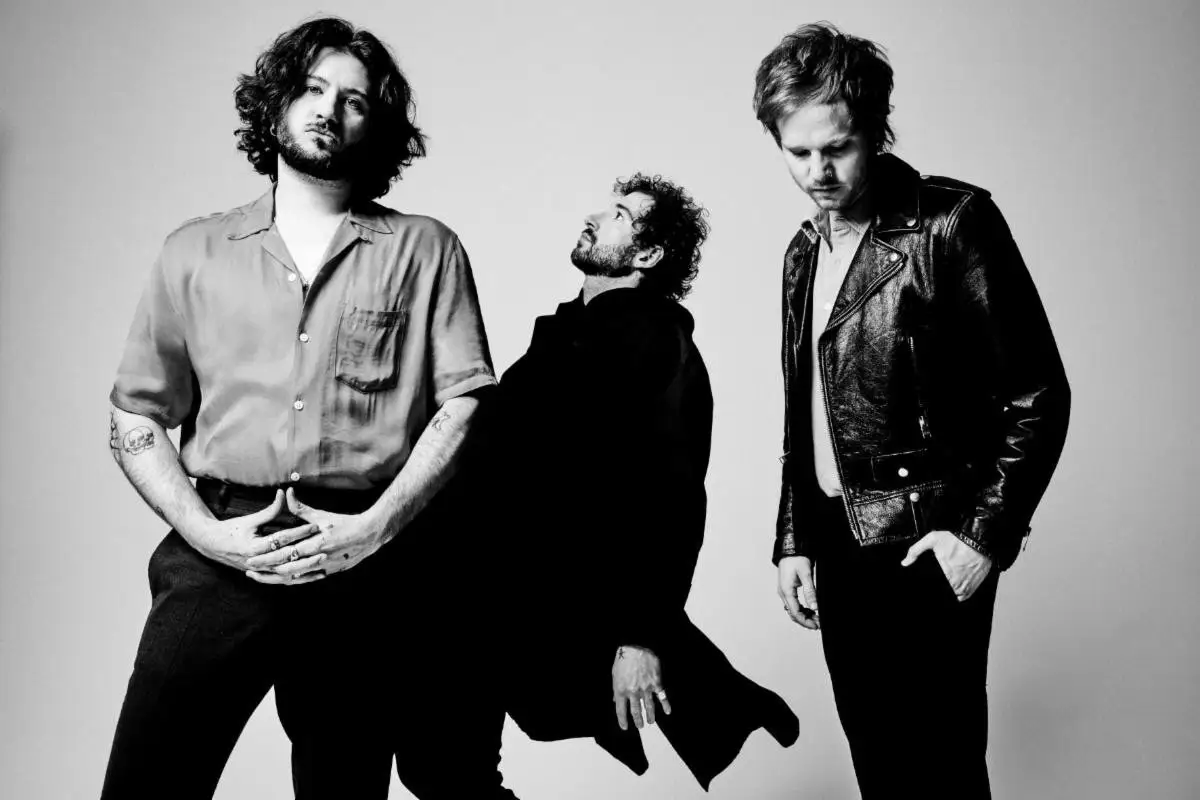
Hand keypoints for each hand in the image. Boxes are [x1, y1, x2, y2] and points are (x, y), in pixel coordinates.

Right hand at [191, 489, 318, 571]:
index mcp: (254, 547)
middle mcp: (257, 562)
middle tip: (325, 546)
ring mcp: (260, 571)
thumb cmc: (230, 529)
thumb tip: (284, 493)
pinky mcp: (262, 575)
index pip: (282, 539)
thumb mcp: (250, 520)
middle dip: (307, 552)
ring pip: (286, 573)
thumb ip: (270, 510)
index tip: (315, 526)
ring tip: (322, 563)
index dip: (299, 532)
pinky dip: (298, 578)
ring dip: (305, 569)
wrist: (211, 545)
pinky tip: (312, 575)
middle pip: (286, 558)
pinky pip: (282, 579)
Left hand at [243, 488, 386, 584]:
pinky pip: (306, 580)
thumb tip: (287, 493)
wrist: (369, 536)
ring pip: (294, 577)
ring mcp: (323, 568)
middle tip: (249, 568)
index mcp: (315, 543)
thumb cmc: (345, 523)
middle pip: (285, 568)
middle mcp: (317, 559)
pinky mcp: (328, 573)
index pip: (284, 552)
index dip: (266, 556)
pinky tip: (281, 579)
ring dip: (276, 578)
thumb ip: (302, 508)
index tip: (250, 556)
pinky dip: (292, 580)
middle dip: (265, 569)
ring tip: (261, 576)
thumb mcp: (322, 516)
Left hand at [612, 646, 670, 730]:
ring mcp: (646, 689)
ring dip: (650, 716)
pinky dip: (665, 705)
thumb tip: (616, 699)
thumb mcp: (615, 674)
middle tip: (640, 726)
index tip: (625, 727)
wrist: (637, 646)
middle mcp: (633, 692)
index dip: (622, 721)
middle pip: (636, 712)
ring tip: (651, 721)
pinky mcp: (656, 683)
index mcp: (621, 690)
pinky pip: (662, 697)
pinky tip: (668, 711)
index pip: (621, 710)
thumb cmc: (623, 658)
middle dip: (638, 721)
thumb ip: (616, 689)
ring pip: (649, 707)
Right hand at [778, 555, 818, 628]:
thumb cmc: (797, 559)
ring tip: (816, 618)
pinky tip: (810, 610)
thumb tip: (815, 607)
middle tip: (818, 624)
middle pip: (793, 613)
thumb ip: (810, 591)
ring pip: (793, 609)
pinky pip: (793, 603)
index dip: (806, 621)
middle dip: (805, 620)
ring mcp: (784, 591)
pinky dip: (801, 609)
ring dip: (803, 615)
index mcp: (786, 591)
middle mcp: (783, 593)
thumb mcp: (806, 574)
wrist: (790, 549)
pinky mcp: (787, 589)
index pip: (795, 613)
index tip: (816, 625)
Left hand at [901, 530, 992, 600]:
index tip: (930, 583)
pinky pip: (965, 596)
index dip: (932, 587)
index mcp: (945, 574)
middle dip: (941, 589)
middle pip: (946, 593)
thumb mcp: (932, 540)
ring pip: (956, 596)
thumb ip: (916, 551)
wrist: (978, 538)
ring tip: (947, 584)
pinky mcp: (975, 584)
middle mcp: (956, 582)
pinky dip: (961, 594)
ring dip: (950, 592)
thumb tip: (904, 562)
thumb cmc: (956, 539)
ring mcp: (967, 584)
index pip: (936, 588)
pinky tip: (956, 588)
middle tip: (941, 581)